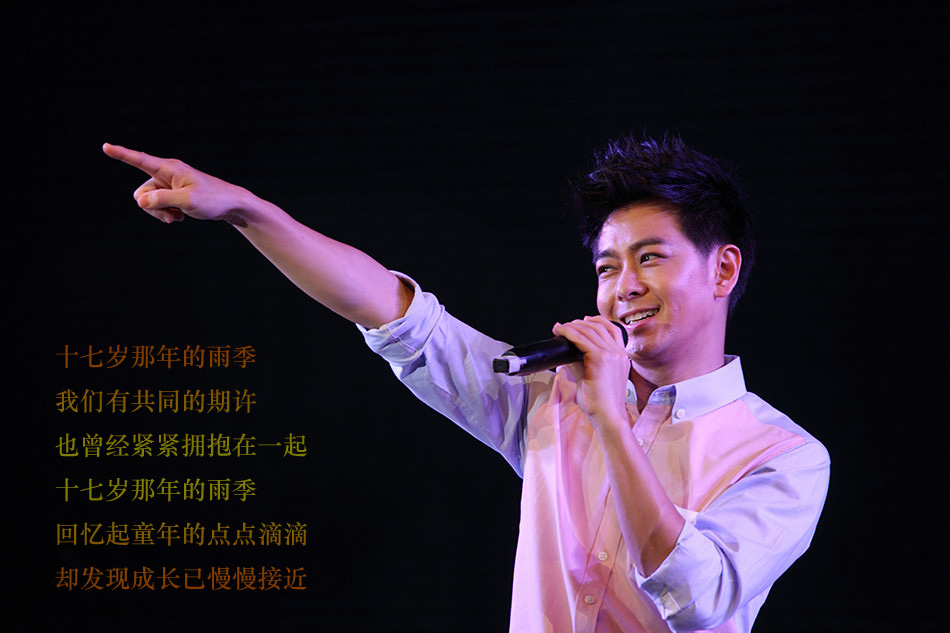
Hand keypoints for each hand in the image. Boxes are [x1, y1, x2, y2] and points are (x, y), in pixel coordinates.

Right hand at [102, 143, 250, 223]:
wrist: (231, 205)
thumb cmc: (213, 200)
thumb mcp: (188, 202)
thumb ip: (163, 200)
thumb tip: (140, 201)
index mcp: (170, 168)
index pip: (141, 160)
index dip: (122, 154)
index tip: (105, 146)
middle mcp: (166, 173)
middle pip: (141, 192)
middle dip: (151, 208)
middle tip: (171, 217)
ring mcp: (169, 184)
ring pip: (148, 201)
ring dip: (159, 213)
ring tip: (178, 218)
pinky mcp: (172, 193)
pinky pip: (157, 205)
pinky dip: (166, 214)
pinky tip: (181, 217)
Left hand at [552, 316, 630, 425]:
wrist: (608, 417)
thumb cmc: (601, 404)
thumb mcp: (593, 378)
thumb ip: (582, 363)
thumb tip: (567, 354)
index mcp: (622, 357)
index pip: (612, 330)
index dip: (597, 321)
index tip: (583, 320)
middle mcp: (619, 353)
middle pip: (600, 326)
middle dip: (581, 323)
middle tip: (566, 325)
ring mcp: (611, 354)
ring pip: (590, 330)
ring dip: (573, 326)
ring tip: (560, 328)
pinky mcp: (600, 358)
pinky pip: (581, 339)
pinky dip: (569, 333)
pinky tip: (560, 332)